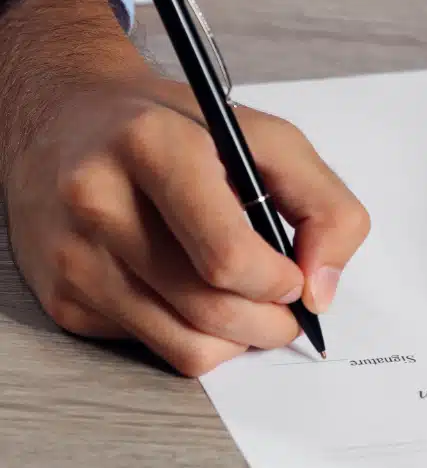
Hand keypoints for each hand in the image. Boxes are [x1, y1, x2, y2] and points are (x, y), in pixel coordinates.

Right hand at [1, 0, 369, 375]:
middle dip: (271, 322)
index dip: (280, 282)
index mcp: (154, 146)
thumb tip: (321, 290)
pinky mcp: (62, 297)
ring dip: (239, 340)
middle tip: (288, 306)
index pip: (228, 257)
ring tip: (251, 303)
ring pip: (185, 347)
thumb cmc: (179, 130)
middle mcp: (98, 200)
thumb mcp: (269, 139)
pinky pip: (153, 349)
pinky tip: (194, 293)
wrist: (68, 118)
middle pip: (211, 309)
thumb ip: (323, 206)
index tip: (296, 276)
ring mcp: (73, 255)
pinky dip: (193, 336)